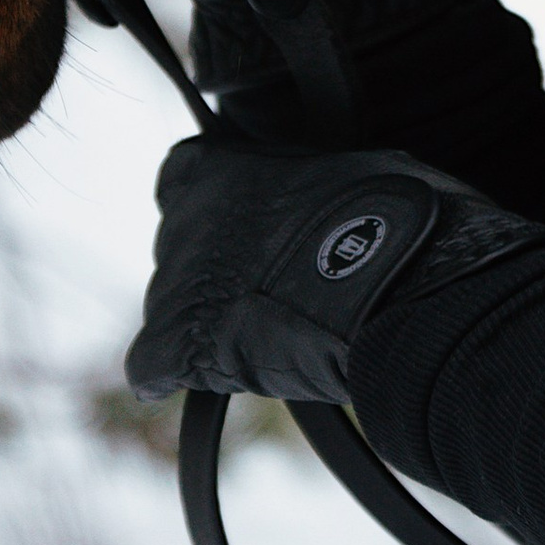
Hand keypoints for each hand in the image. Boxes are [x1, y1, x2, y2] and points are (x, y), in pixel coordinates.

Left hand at [126, 133, 544, 408]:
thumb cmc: (395, 220)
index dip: (215, 203)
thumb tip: (341, 190)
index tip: (250, 225)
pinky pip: (149, 364)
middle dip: (216, 267)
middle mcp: (187, 218)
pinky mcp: (180, 344)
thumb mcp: (358, 167)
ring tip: (263, 336)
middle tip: (272, 288)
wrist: (395, 289)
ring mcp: (176, 282)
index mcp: (222, 167)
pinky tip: (194, 376)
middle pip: (180, 245)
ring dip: (205, 318)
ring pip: (168, 303)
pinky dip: (167, 372)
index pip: (185, 176)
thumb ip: (317, 179)